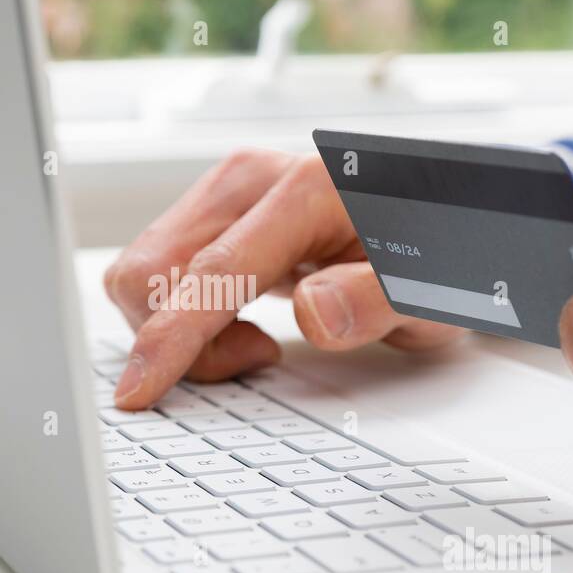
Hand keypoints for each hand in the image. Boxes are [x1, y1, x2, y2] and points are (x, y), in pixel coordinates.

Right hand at [105, 149, 462, 408]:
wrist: (433, 222)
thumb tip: (316, 313)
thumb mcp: (430, 293)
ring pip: (146, 274)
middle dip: (180, 339)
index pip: (211, 273)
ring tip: (255, 342)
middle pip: (153, 270)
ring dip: (179, 329)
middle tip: (258, 357)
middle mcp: (248, 181)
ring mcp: (224, 194)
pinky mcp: (212, 215)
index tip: (138, 391)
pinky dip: (182, 315)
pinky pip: (160, 273)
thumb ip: (378, 300)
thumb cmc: (431, 254)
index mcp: (302, 191)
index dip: (169, 338)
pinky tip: (239, 325)